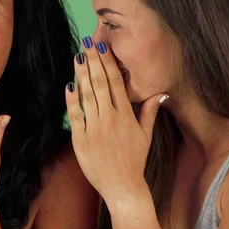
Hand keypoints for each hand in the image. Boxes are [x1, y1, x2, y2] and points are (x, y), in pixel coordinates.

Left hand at [65, 37, 167, 206]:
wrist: (123, 186)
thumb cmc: (134, 161)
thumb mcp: (146, 135)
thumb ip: (150, 112)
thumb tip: (160, 94)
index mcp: (126, 115)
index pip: (116, 82)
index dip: (108, 62)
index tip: (102, 46)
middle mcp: (111, 118)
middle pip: (100, 83)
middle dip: (93, 61)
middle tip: (86, 42)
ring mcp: (95, 128)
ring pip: (87, 95)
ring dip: (81, 74)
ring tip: (77, 57)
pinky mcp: (81, 140)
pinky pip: (75, 115)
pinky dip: (72, 100)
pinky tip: (69, 85)